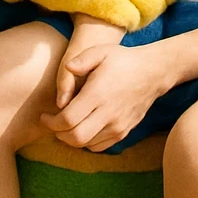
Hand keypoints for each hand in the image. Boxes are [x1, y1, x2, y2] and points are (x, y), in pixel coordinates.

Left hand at [42, 42, 167, 152]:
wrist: (153, 73)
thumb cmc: (123, 60)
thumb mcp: (102, 51)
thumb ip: (82, 59)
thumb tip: (68, 68)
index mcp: (98, 93)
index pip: (68, 119)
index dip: (51, 122)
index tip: (44, 116)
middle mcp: (108, 113)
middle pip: (75, 137)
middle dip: (58, 134)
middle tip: (52, 123)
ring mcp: (118, 125)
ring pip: (86, 144)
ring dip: (70, 138)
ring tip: (65, 125)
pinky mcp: (123, 132)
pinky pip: (98, 146)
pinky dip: (86, 142)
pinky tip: (82, 128)